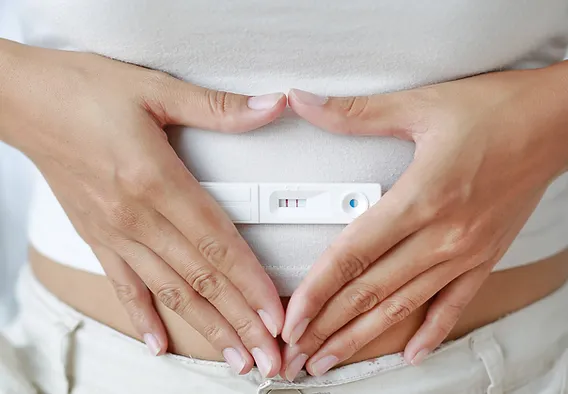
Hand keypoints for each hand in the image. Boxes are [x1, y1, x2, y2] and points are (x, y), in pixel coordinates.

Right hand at [0, 39, 285, 376]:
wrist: (22, 101)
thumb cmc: (85, 91)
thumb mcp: (156, 89)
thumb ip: (219, 107)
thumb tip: (273, 105)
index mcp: (156, 180)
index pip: (217, 243)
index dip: (250, 282)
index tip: (276, 314)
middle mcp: (136, 216)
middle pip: (201, 278)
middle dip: (240, 321)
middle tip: (269, 357)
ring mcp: (115, 233)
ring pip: (170, 291)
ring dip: (206, 328)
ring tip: (235, 358)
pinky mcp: (97, 237)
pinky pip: (124, 285)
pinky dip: (143, 316)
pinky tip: (159, 344)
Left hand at [280, 64, 567, 379]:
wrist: (557, 121)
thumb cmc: (495, 110)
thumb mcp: (419, 105)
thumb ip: (354, 112)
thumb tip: (302, 100)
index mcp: (421, 198)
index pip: (353, 255)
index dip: (318, 290)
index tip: (293, 318)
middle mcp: (443, 235)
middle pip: (372, 291)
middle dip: (329, 325)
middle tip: (299, 353)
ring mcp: (466, 252)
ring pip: (405, 306)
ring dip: (365, 337)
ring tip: (333, 359)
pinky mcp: (486, 257)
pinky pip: (454, 304)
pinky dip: (431, 330)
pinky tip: (411, 352)